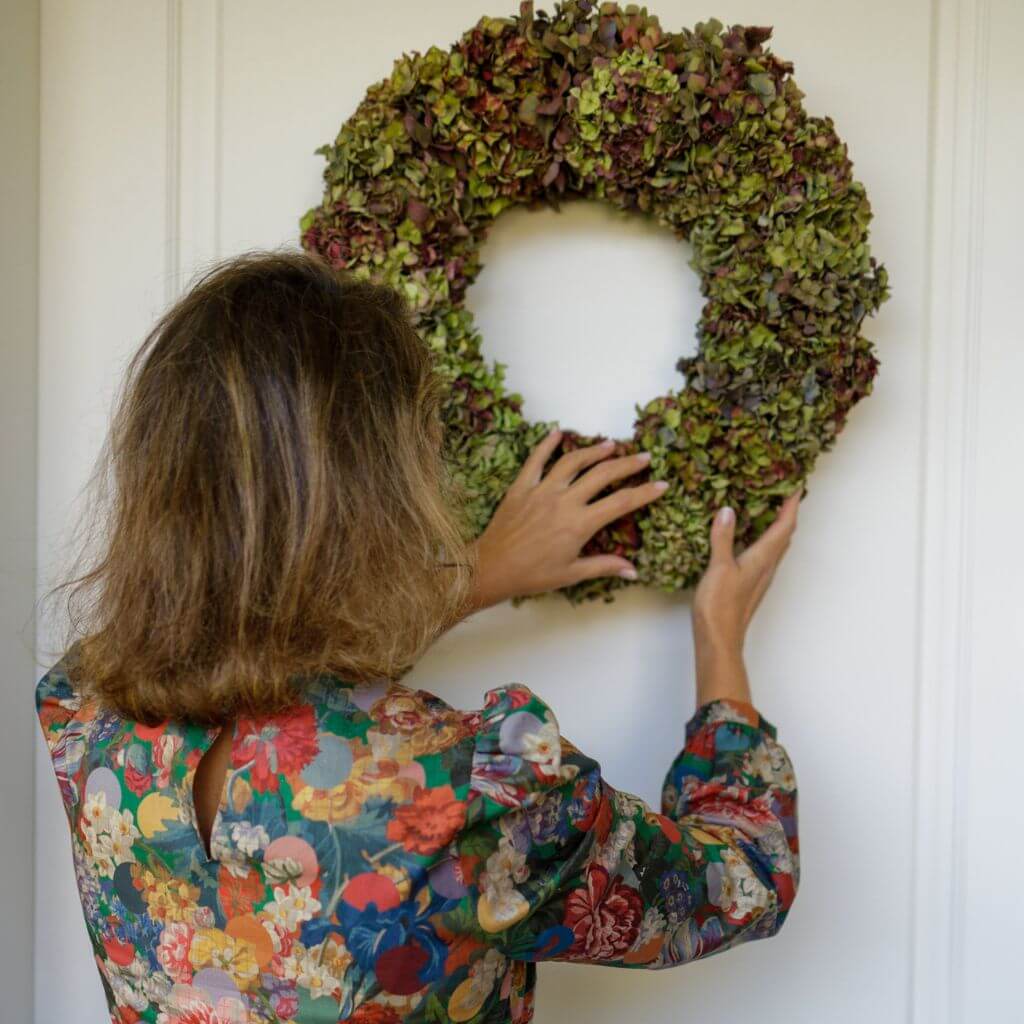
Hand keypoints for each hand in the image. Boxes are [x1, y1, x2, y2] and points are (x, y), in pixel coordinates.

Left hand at [467, 428, 668, 609]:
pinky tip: (557, 433)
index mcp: (580, 524)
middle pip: (602, 475)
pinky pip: (535, 460)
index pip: (621, 503)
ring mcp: (542, 490)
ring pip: (573, 462)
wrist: (491, 568)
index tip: (662, 485)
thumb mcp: (571, 574)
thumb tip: (633, 571)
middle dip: (627, 464)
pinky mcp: (521, 486)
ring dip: (594, 451)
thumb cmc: (533, 575)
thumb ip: (603, 567)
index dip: (645, 493)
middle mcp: (564, 501)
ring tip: (610, 445)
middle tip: (644, 457)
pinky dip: (546, 444)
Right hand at [691, 491, 800, 705]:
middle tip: (784, 493)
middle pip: (785, 535)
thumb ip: (723, 538)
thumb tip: (728, 511)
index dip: (792, 505)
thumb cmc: (720, 606)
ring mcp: (760, 577)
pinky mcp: (750, 584)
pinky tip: (750, 538)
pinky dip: (764, 540)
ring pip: (776, 546)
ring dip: (777, 526)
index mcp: (763, 558)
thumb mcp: (719, 567)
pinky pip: (764, 555)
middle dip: (787, 513)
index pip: (784, 526)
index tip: (797, 485)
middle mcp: (767, 566)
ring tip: (769, 509)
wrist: (719, 639)